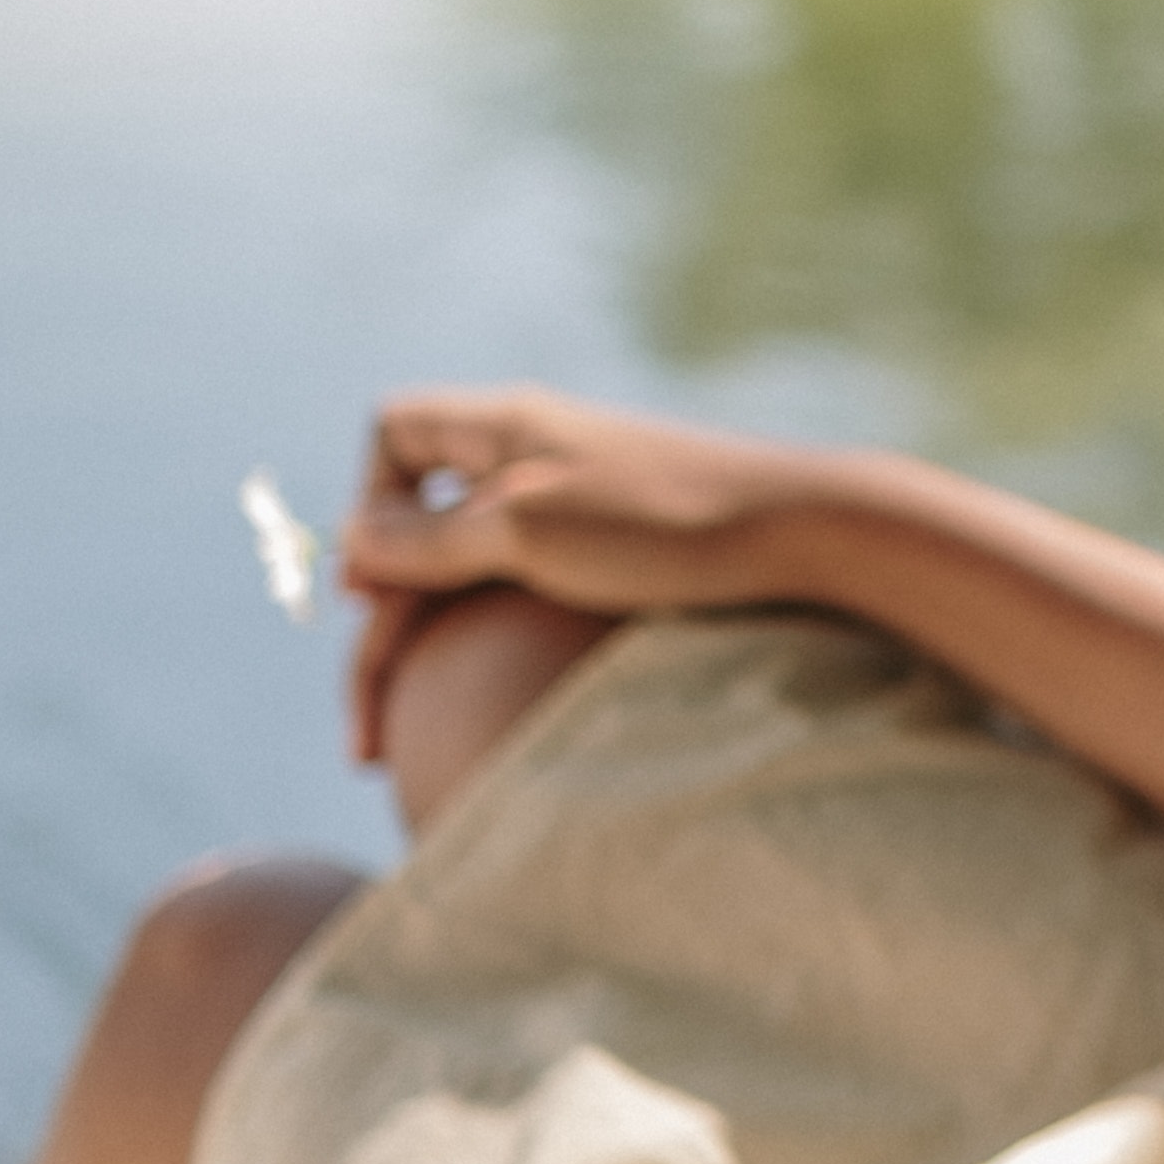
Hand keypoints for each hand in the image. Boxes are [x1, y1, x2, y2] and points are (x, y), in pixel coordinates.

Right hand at [333, 390, 857, 761]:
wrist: (810, 534)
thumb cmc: (667, 528)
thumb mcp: (529, 531)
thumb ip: (434, 539)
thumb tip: (354, 545)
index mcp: (508, 425)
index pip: (395, 433)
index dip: (371, 505)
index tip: (377, 591)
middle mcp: (539, 450)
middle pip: (423, 520)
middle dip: (385, 616)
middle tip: (368, 730)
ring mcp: (582, 498)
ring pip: (472, 564)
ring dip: (434, 639)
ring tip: (408, 738)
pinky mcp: (623, 545)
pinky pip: (529, 583)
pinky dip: (496, 636)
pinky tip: (502, 695)